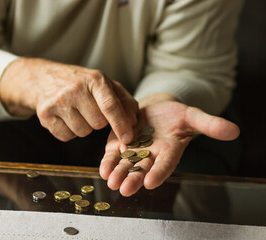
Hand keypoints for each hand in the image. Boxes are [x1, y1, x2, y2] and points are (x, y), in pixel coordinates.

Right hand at [0, 58, 137, 142]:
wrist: (42, 78)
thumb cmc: (79, 82)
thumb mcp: (102, 83)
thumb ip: (123, 100)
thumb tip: (134, 121)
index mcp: (94, 79)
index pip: (110, 106)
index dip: (121, 124)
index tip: (128, 138)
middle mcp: (75, 89)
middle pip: (97, 124)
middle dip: (97, 122)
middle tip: (89, 109)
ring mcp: (58, 102)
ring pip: (82, 132)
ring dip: (83, 127)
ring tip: (75, 112)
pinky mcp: (45, 114)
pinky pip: (66, 136)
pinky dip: (68, 131)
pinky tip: (64, 117)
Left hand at [99, 94, 239, 195]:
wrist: (155, 110)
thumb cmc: (175, 115)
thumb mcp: (192, 116)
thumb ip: (209, 124)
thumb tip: (234, 131)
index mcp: (169, 151)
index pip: (165, 164)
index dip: (159, 172)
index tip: (151, 182)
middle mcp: (151, 155)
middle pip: (142, 169)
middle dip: (133, 179)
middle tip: (125, 189)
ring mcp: (133, 151)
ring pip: (126, 165)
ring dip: (118, 174)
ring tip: (111, 182)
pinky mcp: (119, 144)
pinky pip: (113, 155)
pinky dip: (108, 162)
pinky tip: (103, 170)